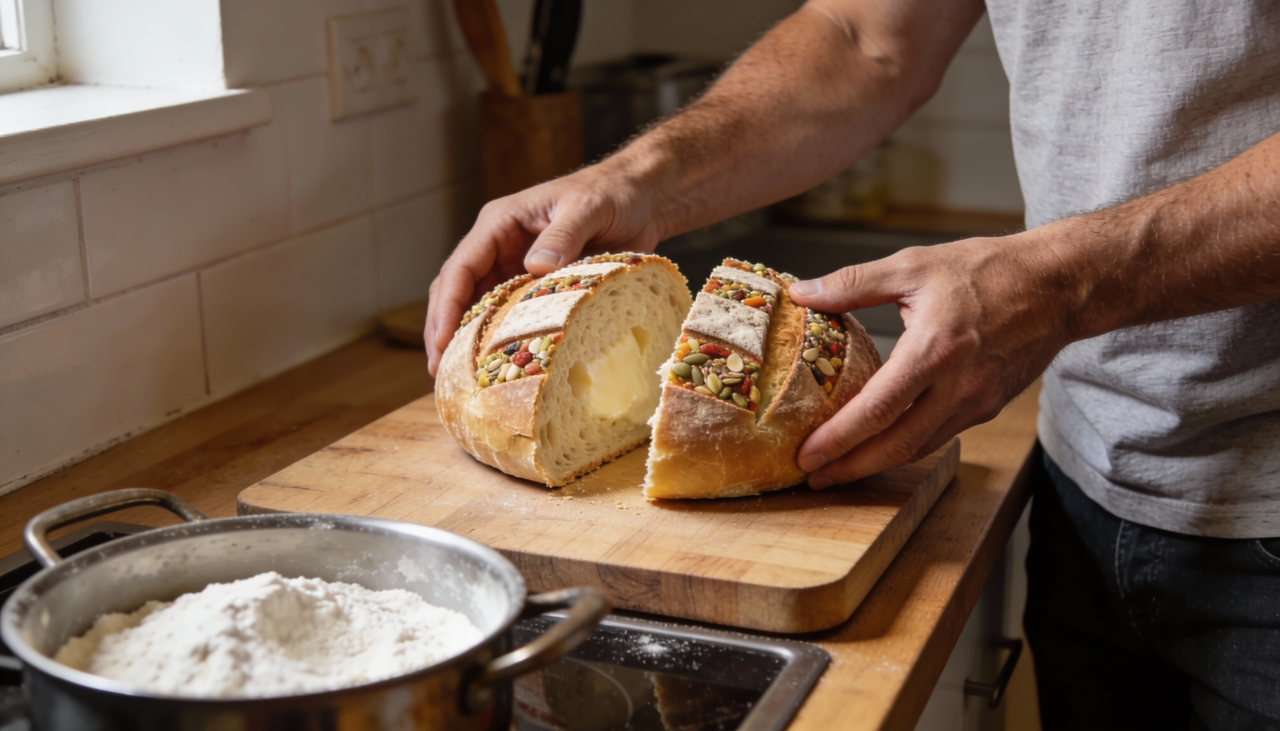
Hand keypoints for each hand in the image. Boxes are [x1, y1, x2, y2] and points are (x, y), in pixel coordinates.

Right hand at [424, 166, 662, 374]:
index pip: (461, 268)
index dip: (447, 308)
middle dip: (444, 331)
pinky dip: (499, 340)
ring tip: (459, 379)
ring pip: (477, 307)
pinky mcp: (536, 286)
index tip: (442, 344)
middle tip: (442, 373)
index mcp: (500, 223)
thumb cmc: (613, 194)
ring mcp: (515, 268)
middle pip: (456, 291)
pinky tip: (497, 367)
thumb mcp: (588, 208)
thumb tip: (535, 267)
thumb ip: (563, 235)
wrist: (642, 198)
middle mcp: (499, 247)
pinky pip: (510, 316)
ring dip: (466, 340)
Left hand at [788, 233, 1073, 487]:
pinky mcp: (988, 407)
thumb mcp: (913, 265)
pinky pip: (939, 437)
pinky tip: (882, 446)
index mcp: (934, 350)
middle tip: (813, 477)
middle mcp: (957, 386)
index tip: (806, 455)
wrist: (1060, 285)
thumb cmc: (989, 269)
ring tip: (839, 469)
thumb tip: (803, 293)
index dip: (837, 439)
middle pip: (895, 445)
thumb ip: (852, 283)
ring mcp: (976, 402)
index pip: (876, 410)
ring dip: (876, 464)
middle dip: (850, 467)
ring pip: (918, 448)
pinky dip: (906, 448)